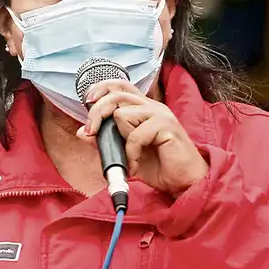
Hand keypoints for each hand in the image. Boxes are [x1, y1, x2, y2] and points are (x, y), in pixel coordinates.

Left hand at [78, 80, 207, 194]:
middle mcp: (153, 107)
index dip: (102, 89)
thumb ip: (106, 142)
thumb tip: (82, 131)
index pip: (120, 86)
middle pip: (117, 94)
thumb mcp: (126, 154)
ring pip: (122, 114)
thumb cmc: (160, 167)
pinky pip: (134, 135)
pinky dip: (131, 154)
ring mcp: (160, 115)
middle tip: (92, 132)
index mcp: (144, 108)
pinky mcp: (166, 126)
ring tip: (128, 158)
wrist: (186, 182)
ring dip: (119, 141)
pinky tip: (135, 166)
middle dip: (97, 112)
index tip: (87, 102)